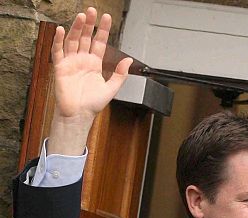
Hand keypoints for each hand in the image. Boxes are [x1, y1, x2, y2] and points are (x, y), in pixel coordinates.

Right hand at [48, 8, 132, 154]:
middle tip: (92, 10)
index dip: (102, 30)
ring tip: (81, 16)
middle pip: (86, 37)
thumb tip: (129, 60)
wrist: (79, 115)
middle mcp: (82, 60)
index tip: (107, 18)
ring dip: (77, 28)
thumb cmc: (93, 103)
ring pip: (73, 41)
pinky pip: (58, 52)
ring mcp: (71, 62)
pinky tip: (61, 30)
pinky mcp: (60, 68)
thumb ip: (120, 74)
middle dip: (89, 24)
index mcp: (95, 63)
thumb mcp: (112, 88)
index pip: (99, 42)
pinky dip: (59, 41)